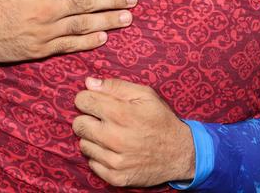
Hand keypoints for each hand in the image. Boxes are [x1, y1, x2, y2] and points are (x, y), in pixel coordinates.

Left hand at [72, 77, 194, 186]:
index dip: (86, 98)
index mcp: (121, 114)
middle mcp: (115, 138)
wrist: (180, 153)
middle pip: (78, 124)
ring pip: (83, 144)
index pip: (83, 100)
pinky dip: (99, 156)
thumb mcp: (145, 95)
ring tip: (110, 135)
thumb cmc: (161, 120)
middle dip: (86, 118)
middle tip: (100, 119)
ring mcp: (115, 161)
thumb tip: (89, 83)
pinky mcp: (116, 177)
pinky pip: (92, 163)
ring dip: (93, 138)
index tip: (94, 102)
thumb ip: (116, 86)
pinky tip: (113, 150)